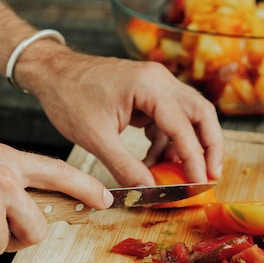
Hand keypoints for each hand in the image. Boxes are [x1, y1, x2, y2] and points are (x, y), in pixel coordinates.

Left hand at [20, 52, 224, 186]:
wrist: (52, 73)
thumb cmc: (69, 97)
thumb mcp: (95, 138)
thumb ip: (125, 166)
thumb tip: (148, 190)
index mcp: (149, 85)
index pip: (183, 125)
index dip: (195, 157)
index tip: (200, 183)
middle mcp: (160, 80)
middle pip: (201, 113)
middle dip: (209, 147)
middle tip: (211, 176)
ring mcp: (156, 84)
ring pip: (189, 116)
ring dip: (188, 146)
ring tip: (179, 174)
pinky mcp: (149, 93)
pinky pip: (170, 119)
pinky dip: (168, 142)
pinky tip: (155, 161)